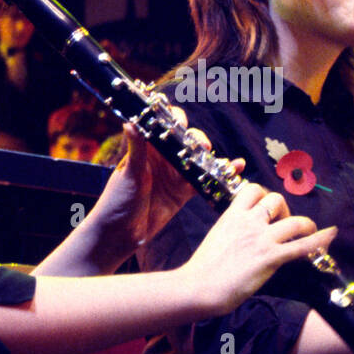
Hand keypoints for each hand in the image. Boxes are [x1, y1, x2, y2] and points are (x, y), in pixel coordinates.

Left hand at [92, 108, 239, 255]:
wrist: (120, 233)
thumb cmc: (118, 199)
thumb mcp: (129, 173)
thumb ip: (136, 148)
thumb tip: (130, 121)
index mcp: (148, 147)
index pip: (164, 125)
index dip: (174, 119)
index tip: (181, 122)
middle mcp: (163, 157)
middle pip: (186, 140)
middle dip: (196, 139)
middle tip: (200, 147)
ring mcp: (175, 174)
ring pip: (198, 158)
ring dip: (209, 155)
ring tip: (215, 158)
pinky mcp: (184, 191)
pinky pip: (205, 180)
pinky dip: (220, 174)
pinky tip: (236, 167)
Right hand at [178, 183, 337, 315]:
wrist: (199, 286)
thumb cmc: (203, 269)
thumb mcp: (217, 239)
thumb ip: (233, 232)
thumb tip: (245, 237)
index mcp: (232, 215)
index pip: (254, 189)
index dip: (265, 195)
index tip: (268, 207)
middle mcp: (249, 222)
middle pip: (277, 200)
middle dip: (285, 209)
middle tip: (283, 225)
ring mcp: (261, 239)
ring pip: (295, 221)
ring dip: (306, 225)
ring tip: (309, 232)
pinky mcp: (270, 258)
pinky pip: (302, 246)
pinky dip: (320, 240)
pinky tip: (330, 235)